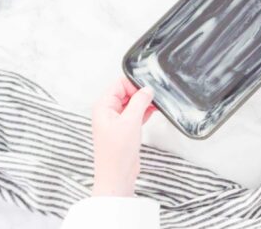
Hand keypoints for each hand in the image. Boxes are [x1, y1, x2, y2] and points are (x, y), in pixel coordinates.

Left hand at [91, 78, 155, 196]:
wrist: (117, 176)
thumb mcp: (130, 121)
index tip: (147, 89)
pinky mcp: (124, 130)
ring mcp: (115, 121)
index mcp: (103, 106)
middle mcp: (107, 112)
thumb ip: (139, 101)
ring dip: (143, 103)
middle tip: (154, 96)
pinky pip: (134, 114)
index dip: (134, 85)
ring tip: (156, 103)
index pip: (119, 85)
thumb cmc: (117, 153)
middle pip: (125, 93)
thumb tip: (147, 90)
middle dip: (140, 93)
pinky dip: (144, 112)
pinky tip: (153, 111)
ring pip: (131, 104)